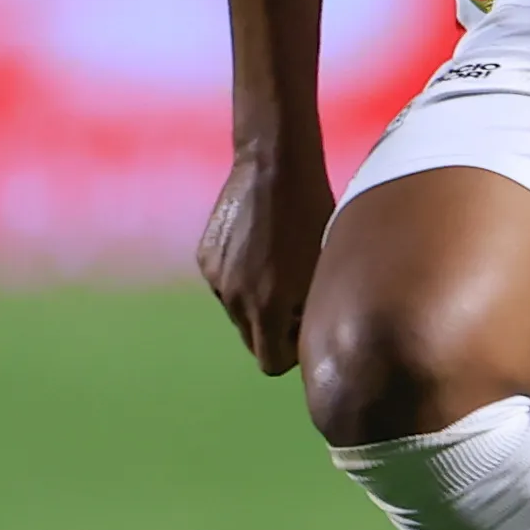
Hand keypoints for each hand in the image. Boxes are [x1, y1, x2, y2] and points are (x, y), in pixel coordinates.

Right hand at [198, 144, 335, 376]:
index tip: (305, 326)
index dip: (291, 351)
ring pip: (238, 312)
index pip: (271, 363)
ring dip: (256, 302)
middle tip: (295, 297)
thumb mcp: (324, 266)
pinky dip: (240, 278)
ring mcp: (216, 278)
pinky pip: (225, 285)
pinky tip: (258, 248)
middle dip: (273, 329)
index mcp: (269, 306)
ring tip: (278, 266)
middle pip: (252, 341)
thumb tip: (313, 334)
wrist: (274, 166)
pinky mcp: (205, 258)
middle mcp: (236, 299)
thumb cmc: (314, 214)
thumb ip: (312, 308)